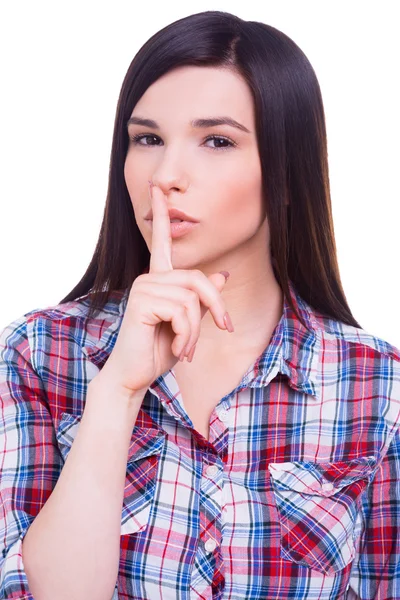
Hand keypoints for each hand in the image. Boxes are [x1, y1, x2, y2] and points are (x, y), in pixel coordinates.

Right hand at [95, 182, 232, 398]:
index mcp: (159, 280)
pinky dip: (188, 335)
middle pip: (199, 278)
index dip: (161, 215)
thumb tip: (222, 272)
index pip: (161, 242)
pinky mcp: (142, 301)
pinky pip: (183, 311)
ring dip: (197, 330)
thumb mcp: (189, 324)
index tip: (156, 188)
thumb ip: (201, 299)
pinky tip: (178, 349)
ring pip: (193, 298)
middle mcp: (149, 278)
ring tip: (187, 349)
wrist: (134, 376)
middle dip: (216, 306)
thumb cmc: (158, 350)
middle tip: (223, 328)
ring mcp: (144, 287)